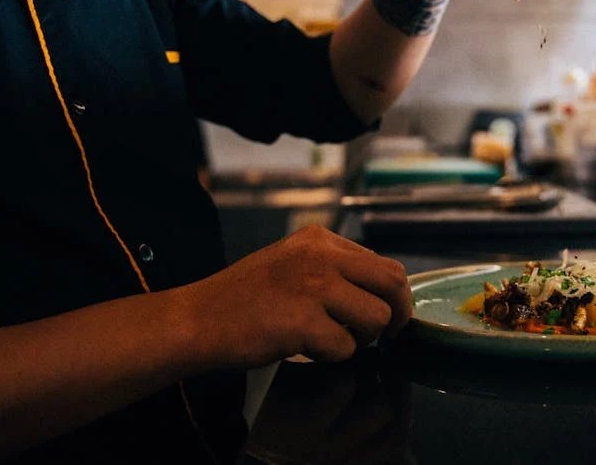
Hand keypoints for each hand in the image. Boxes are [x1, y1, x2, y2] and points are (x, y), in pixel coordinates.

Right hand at [174, 226, 410, 369]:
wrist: (198, 318)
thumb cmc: (244, 298)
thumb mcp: (292, 263)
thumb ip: (333, 269)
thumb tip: (381, 292)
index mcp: (320, 239)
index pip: (383, 264)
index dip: (393, 295)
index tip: (388, 314)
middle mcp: (321, 255)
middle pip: (393, 283)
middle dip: (398, 315)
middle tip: (389, 336)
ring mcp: (313, 287)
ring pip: (376, 319)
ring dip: (360, 339)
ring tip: (330, 339)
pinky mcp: (304, 322)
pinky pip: (346, 348)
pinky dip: (331, 356)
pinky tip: (305, 348)